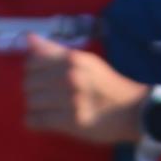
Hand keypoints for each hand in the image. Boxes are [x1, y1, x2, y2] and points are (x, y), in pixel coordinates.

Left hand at [22, 37, 145, 144]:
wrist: (132, 111)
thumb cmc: (107, 85)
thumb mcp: (85, 61)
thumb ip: (55, 50)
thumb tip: (28, 38)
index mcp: (73, 59)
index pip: (32, 62)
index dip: (33, 72)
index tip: (42, 79)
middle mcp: (71, 76)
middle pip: (29, 83)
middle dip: (33, 91)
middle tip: (45, 97)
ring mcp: (71, 99)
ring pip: (32, 102)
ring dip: (35, 107)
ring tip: (46, 109)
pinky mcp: (71, 122)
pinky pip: (37, 120)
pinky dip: (34, 122)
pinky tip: (40, 121)